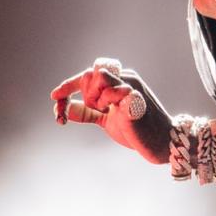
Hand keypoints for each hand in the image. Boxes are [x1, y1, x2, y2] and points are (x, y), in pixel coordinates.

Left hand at [50, 58, 172, 163]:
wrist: (161, 143)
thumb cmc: (136, 130)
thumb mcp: (105, 119)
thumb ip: (87, 112)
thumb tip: (63, 109)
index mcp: (120, 81)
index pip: (89, 74)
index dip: (69, 84)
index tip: (55, 96)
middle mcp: (126, 79)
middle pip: (91, 72)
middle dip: (80, 92)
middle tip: (90, 111)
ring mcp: (131, 87)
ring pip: (101, 75)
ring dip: (93, 95)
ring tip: (103, 110)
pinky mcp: (134, 100)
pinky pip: (112, 91)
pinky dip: (104, 102)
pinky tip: (110, 112)